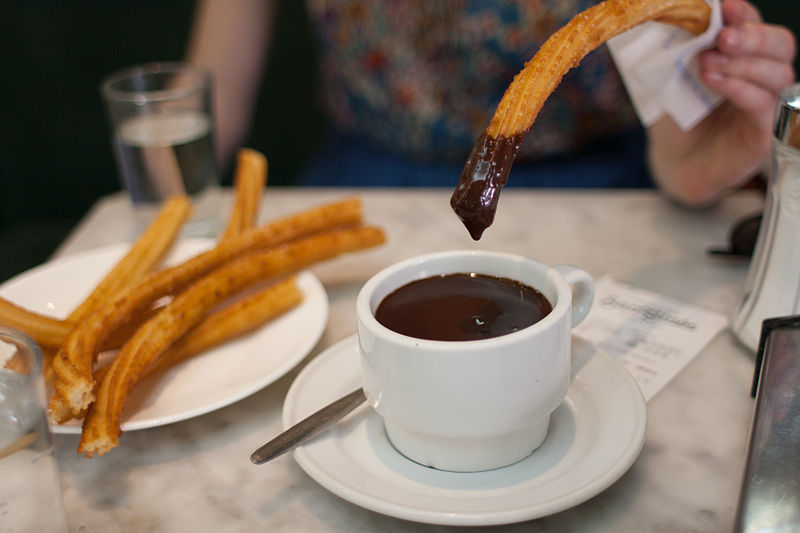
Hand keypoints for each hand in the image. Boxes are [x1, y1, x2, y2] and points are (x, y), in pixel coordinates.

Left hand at [648, 0, 795, 205]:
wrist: (674, 163)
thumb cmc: (675, 119)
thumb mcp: (669, 80)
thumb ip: (676, 52)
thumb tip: (669, 19)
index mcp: (742, 55)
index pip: (754, 24)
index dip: (743, 13)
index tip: (724, 6)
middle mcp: (761, 76)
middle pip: (780, 43)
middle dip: (752, 35)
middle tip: (722, 37)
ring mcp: (767, 103)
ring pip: (778, 72)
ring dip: (743, 63)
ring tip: (707, 64)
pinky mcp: (762, 132)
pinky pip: (763, 105)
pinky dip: (740, 89)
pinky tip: (716, 83)